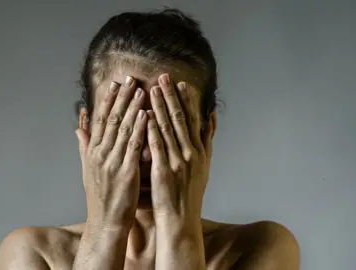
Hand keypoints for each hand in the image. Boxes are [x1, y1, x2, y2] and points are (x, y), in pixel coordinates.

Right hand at [75, 76, 146, 229]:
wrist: (106, 222)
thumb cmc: (100, 196)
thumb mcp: (87, 169)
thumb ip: (84, 145)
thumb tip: (78, 126)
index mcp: (92, 151)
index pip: (100, 120)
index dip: (108, 100)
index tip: (115, 83)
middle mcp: (100, 153)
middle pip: (111, 119)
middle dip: (121, 98)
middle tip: (130, 78)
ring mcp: (112, 162)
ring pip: (122, 129)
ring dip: (132, 108)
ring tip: (141, 90)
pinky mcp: (125, 172)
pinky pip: (133, 146)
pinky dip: (139, 129)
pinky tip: (147, 115)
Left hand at [147, 74, 211, 229]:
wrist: (182, 219)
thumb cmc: (191, 193)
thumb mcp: (206, 165)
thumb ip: (208, 139)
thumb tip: (211, 117)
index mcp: (200, 151)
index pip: (194, 120)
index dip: (187, 100)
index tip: (180, 84)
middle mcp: (192, 153)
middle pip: (181, 119)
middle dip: (171, 96)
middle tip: (164, 77)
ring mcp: (178, 161)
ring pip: (167, 128)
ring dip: (159, 107)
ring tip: (152, 89)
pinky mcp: (163, 170)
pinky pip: (156, 145)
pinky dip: (150, 128)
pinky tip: (144, 115)